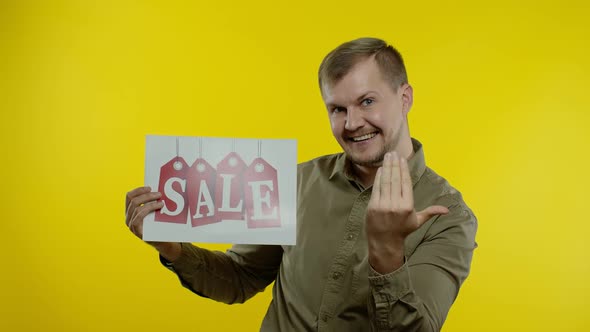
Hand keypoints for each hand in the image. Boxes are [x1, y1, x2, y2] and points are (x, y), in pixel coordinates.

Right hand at [125, 186, 180, 260]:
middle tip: (159, 194)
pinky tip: (159, 207)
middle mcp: (128, 217)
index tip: (150, 187)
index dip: (138, 190)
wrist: (163, 241)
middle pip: (133, 200)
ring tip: (161, 202)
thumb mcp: (154, 211)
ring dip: (150, 202)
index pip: (129, 196)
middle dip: (147, 195)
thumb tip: (159, 188)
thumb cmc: (159, 224)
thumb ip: (152, 202)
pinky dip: (149, 209)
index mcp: (130, 211)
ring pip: (136, 207)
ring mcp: (131, 225)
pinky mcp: (136, 231)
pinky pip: (138, 217)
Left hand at [366, 152, 448, 272]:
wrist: (384, 241)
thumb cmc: (402, 230)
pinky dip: (378, 177)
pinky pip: (376, 188)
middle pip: (395, 179)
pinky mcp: (373, 206)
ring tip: (387, 157)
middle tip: (394, 153)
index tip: (403, 159)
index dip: (404, 169)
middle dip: (395, 164)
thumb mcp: (418, 221)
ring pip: (385, 181)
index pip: (406, 183)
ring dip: (386, 167)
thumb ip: (431, 212)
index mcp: (408, 206)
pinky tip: (381, 169)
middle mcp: (395, 205)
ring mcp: (383, 205)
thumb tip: (447, 210)